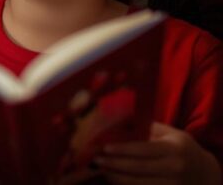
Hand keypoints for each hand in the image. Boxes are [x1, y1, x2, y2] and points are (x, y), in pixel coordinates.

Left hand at [98, 122, 221, 183]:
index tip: (105, 148)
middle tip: (97, 159)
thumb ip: (149, 128)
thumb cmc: (182, 149)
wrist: (204, 173)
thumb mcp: (172, 134)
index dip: (122, 150)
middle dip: (114, 164)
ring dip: (116, 177)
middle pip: (137, 168)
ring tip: (101, 169)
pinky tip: (114, 179)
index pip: (143, 150)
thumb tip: (120, 121)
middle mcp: (174, 168)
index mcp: (173, 150)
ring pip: (137, 183)